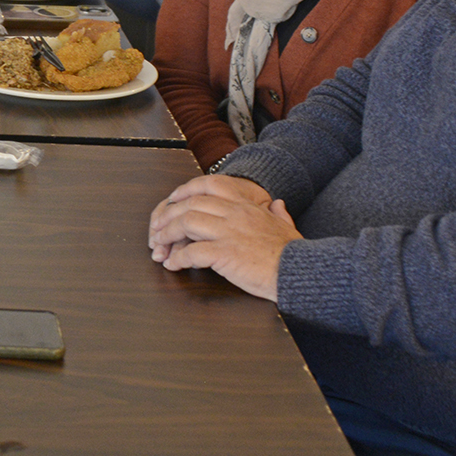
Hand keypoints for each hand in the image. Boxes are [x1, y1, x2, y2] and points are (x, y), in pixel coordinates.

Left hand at [146, 175, 295, 301]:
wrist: (300, 271)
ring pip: (186, 222)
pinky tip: (173, 266)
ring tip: (159, 247)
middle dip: (167, 215)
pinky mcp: (225, 253)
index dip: (185, 190)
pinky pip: (191, 252)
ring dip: (166, 234)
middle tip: (156, 228)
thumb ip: (279, 213)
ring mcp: (228, 232)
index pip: (208, 184)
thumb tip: (277, 204)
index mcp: (246, 205)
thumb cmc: (294, 253)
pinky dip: (177, 259)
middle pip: (190, 203)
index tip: (172, 199)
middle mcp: (234, 213)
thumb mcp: (287, 226)